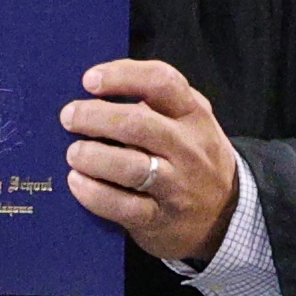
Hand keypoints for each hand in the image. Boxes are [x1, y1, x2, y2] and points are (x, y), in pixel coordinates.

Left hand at [61, 59, 240, 263]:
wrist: (226, 217)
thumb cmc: (192, 159)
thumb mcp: (190, 122)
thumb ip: (157, 103)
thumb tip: (96, 91)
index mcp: (194, 115)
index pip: (161, 82)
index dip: (122, 75)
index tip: (89, 80)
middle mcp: (188, 149)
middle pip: (138, 124)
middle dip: (95, 117)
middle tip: (69, 117)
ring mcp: (176, 186)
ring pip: (130, 167)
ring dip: (92, 156)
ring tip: (74, 153)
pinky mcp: (160, 220)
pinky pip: (122, 206)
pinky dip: (93, 193)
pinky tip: (77, 182)